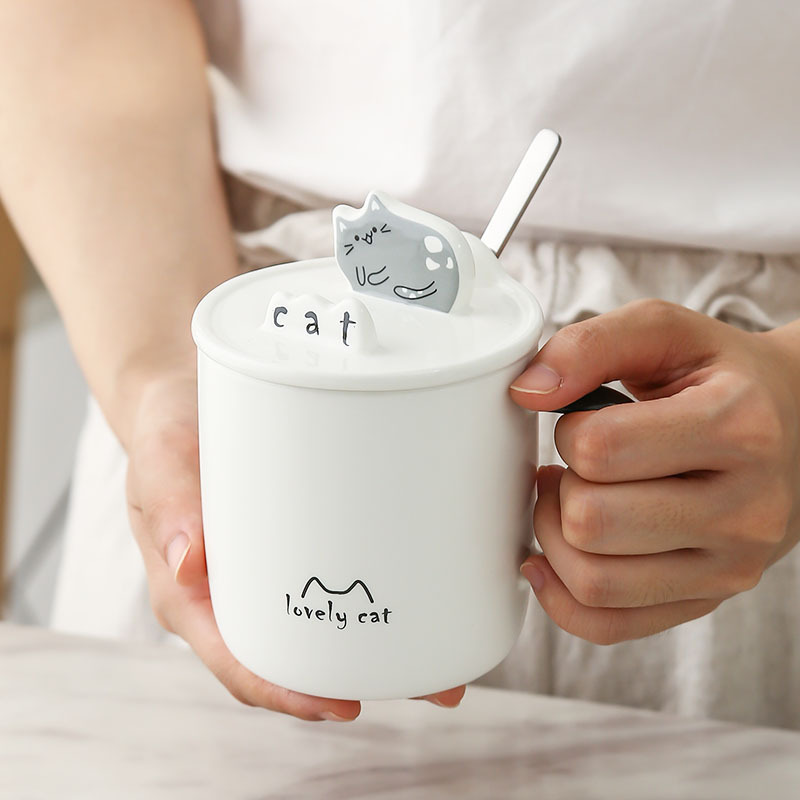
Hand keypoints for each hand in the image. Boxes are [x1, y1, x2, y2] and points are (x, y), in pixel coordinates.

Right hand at [125, 371, 464, 719]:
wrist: (186, 397)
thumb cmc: (168, 433)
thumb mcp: (162, 459)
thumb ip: (173, 503)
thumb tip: (190, 567)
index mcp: (196, 595)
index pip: (240, 662)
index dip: (289, 693)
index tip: (342, 705)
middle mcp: (236, 594)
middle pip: (299, 655)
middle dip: (362, 678)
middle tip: (431, 685)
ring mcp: (269, 570)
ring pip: (325, 628)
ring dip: (384, 647)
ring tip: (448, 654)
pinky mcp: (296, 542)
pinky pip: (333, 582)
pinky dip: (375, 595)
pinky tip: (419, 591)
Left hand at [511, 299, 799, 643]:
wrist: (795, 426)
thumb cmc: (718, 377)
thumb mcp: (664, 333)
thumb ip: (590, 344)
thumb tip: (526, 391)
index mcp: (739, 427)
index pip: (600, 448)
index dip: (568, 430)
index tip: (584, 421)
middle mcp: (746, 509)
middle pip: (591, 521)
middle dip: (561, 487)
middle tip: (574, 466)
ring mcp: (732, 566)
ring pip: (593, 582)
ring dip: (555, 536)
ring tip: (572, 499)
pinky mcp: (709, 599)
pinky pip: (609, 625)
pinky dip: (561, 596)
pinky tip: (552, 556)